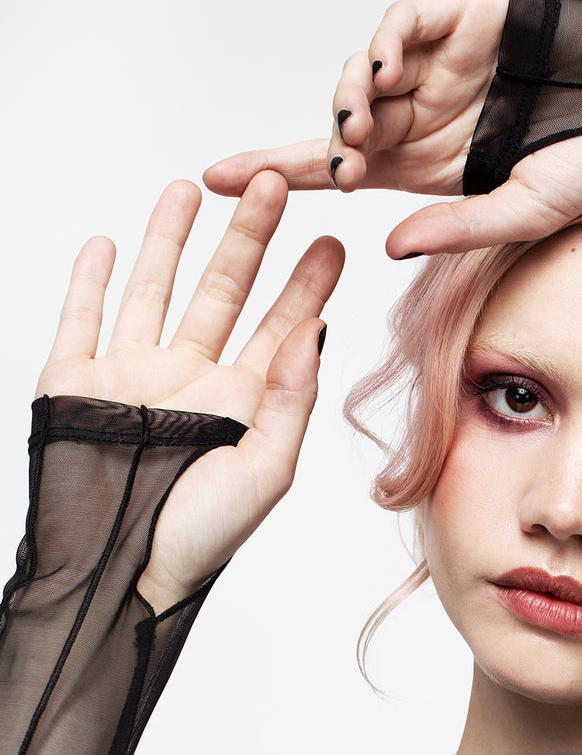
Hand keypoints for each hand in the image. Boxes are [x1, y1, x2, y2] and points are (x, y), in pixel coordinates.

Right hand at [37, 173, 344, 611]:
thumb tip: (316, 328)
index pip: (280, 327)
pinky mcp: (77, 381)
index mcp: (242, 403)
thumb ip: (292, 397)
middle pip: (224, 292)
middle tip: (273, 183)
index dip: (305, 283)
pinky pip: (84, 317)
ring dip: (170, 240)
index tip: (332, 241)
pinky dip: (92, 279)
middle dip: (248, 238)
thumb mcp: (266, 469)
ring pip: (155, 290)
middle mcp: (191, 381)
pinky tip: (108, 242)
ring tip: (190, 188)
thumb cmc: (202, 535)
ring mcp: (133, 377)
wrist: (123, 570)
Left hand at [204, 0, 581, 258]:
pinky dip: (382, 46)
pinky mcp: (459, 18)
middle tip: (288, 175)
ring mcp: (439, 65)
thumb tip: (388, 245)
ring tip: (358, 131)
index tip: (219, 182)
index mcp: (429, 166)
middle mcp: (424, 115)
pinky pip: (399, 25)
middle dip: (295, 149)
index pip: (339, 170)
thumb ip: (454, 229)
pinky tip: (385, 77)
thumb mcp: (520, 214)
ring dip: (345, 103)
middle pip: (336, 123)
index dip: (279, 173)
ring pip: (360, 75)